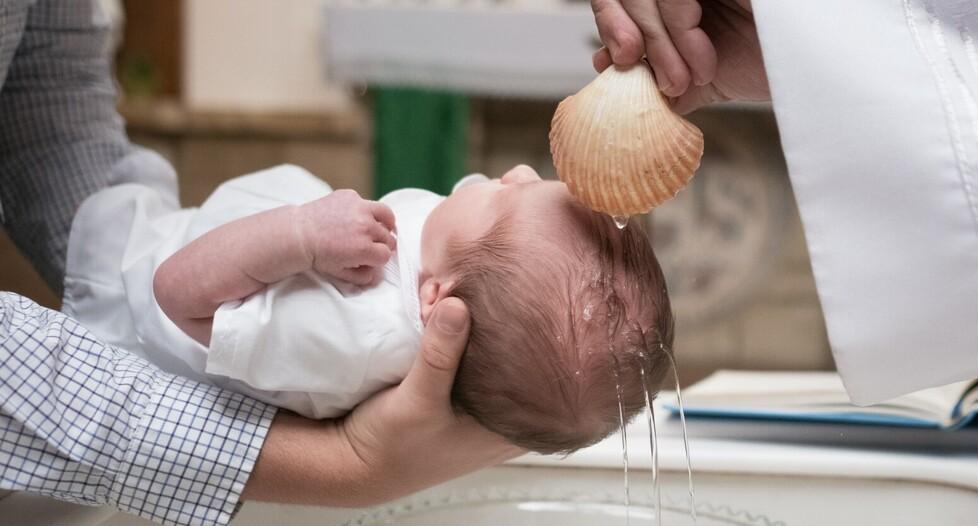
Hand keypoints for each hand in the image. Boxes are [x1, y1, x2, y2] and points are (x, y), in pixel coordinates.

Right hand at [243, 298, 522, 505]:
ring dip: (478, 324)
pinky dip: (458, 331)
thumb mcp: (419, 401)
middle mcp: (502, 414)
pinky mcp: (455, 388)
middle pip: (519, 358)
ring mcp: (479, 401)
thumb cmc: (394, 446)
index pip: (544, 377)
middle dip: (504, 324)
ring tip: (470, 292)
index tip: (530, 304)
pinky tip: (450, 307)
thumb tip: (457, 305)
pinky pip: (466, 351)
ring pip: (491, 352)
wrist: (354, 460)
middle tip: (495, 289)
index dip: (541, 341)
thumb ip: (440, 356)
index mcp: (510, 428)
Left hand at [298, 190, 396, 285]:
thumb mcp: (340, 273)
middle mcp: (365, 227)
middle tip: (372, 245)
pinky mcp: (351, 196)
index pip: (386, 255)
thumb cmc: (318, 254)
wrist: (299, 234)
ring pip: (386, 215)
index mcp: (364, 249)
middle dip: (381, 244)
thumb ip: (362, 276)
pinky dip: (365, 210)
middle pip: (387, 237)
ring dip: (385, 224)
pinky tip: (357, 217)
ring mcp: (359, 208)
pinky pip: (367, 203)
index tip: (373, 258)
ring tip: (381, 227)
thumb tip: (376, 273)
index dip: (379, 258)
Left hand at [591, 0, 769, 113]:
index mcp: (676, 0)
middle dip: (635, 39)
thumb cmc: (768, 65)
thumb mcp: (701, 78)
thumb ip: (657, 78)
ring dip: (661, 40)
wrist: (817, 70)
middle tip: (662, 80)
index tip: (616, 63)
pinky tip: (702, 44)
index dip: (609, 23)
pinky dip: (675, 18)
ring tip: (692, 74)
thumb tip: (608, 72)